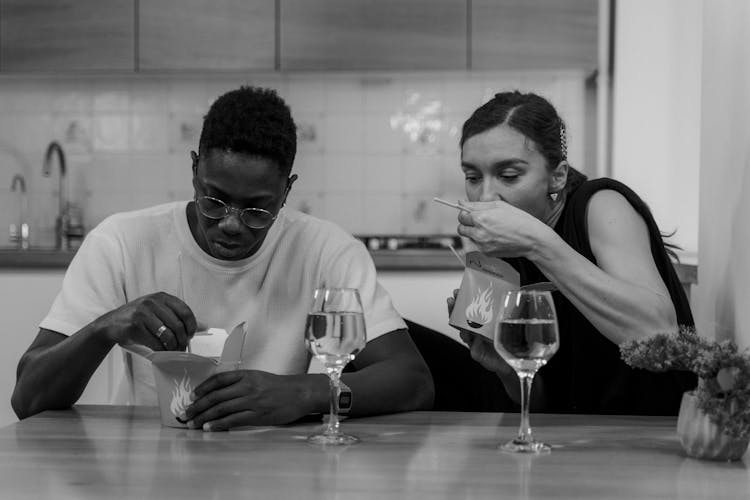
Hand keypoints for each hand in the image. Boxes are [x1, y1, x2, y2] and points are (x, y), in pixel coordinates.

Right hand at [95, 292, 195, 350]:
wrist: (111, 324)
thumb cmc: (139, 318)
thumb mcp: (159, 312)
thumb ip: (180, 317)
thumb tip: (205, 326)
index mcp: (161, 297)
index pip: (185, 311)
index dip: (192, 326)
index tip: (190, 335)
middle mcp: (152, 302)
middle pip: (178, 326)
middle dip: (182, 340)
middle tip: (182, 348)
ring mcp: (142, 313)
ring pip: (168, 336)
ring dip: (173, 347)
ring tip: (173, 351)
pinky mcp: (134, 326)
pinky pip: (155, 343)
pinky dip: (161, 350)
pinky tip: (162, 352)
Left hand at [183, 370, 315, 430]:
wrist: (300, 393)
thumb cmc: (279, 386)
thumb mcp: (258, 377)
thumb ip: (241, 382)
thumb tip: (220, 392)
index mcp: (246, 375)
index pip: (219, 379)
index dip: (203, 388)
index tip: (192, 396)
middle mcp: (247, 386)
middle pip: (216, 396)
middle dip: (198, 406)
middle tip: (186, 414)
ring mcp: (251, 401)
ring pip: (221, 409)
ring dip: (204, 417)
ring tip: (193, 424)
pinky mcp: (257, 415)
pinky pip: (233, 420)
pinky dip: (219, 424)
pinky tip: (209, 428)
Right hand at [447, 289, 519, 402]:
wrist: (514, 361)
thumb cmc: (510, 342)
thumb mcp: (509, 322)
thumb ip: (509, 310)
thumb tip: (515, 291)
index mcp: (481, 323)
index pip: (467, 309)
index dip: (461, 300)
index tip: (458, 290)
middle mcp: (474, 332)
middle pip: (459, 319)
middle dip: (453, 308)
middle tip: (452, 299)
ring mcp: (474, 342)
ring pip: (462, 332)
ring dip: (457, 323)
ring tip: (455, 314)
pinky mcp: (477, 354)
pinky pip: (472, 346)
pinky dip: (470, 340)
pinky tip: (468, 334)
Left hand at [456, 200, 549, 257]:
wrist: (532, 239)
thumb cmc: (519, 220)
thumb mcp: (499, 206)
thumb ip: (477, 205)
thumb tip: (461, 203)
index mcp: (481, 218)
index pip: (461, 216)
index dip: (466, 213)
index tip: (471, 213)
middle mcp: (479, 233)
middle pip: (461, 228)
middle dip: (467, 224)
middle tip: (479, 221)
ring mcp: (482, 244)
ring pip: (469, 237)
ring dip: (475, 232)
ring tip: (491, 229)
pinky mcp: (486, 253)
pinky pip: (478, 245)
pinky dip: (483, 241)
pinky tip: (496, 237)